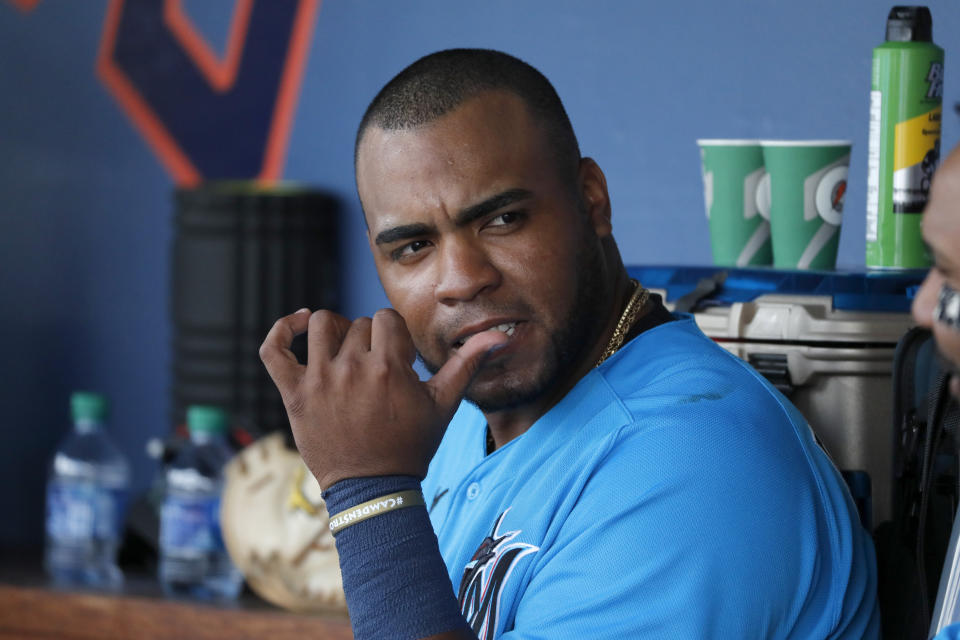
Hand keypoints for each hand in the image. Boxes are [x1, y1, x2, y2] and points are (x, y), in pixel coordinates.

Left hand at [259, 308, 506, 489]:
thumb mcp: (443, 405)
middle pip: (357, 325)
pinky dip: (281, 330)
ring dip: (334, 331)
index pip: (387, 319)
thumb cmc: (411, 446)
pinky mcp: (294, 393)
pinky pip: (274, 349)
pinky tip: (297, 324)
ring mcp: (319, 380)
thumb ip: (466, 365)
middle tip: (377, 372)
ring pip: (320, 325)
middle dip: (370, 342)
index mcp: (388, 368)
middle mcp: (352, 368)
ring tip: (345, 351)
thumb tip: (498, 337)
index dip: (395, 337)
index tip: (399, 362)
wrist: (374, 490)